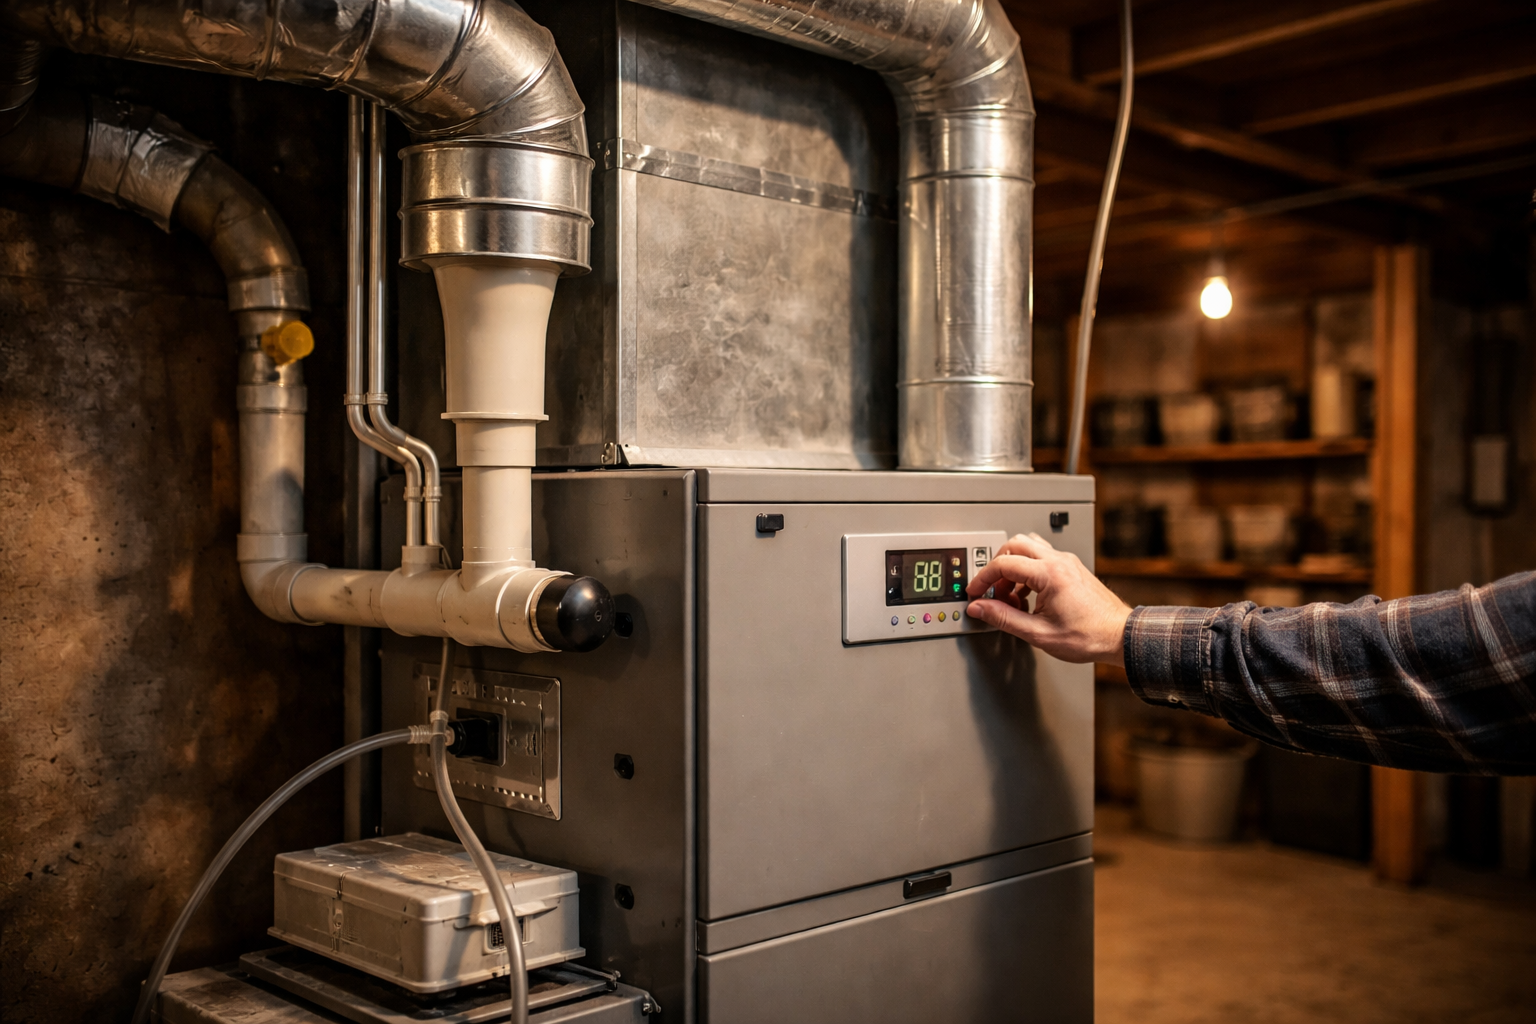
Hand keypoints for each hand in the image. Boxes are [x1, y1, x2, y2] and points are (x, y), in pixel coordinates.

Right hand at [965, 532, 1131, 665]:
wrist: (1119, 636)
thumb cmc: (1088, 636)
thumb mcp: (1038, 633)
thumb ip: (1004, 618)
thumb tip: (980, 608)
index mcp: (1049, 574)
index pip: (1003, 563)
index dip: (983, 578)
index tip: (975, 592)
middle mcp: (1059, 561)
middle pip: (1014, 545)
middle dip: (997, 567)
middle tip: (992, 591)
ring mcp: (1067, 562)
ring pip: (1029, 547)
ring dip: (1013, 567)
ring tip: (1012, 596)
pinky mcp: (1072, 568)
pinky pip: (1042, 558)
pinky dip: (1028, 571)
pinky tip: (1029, 596)